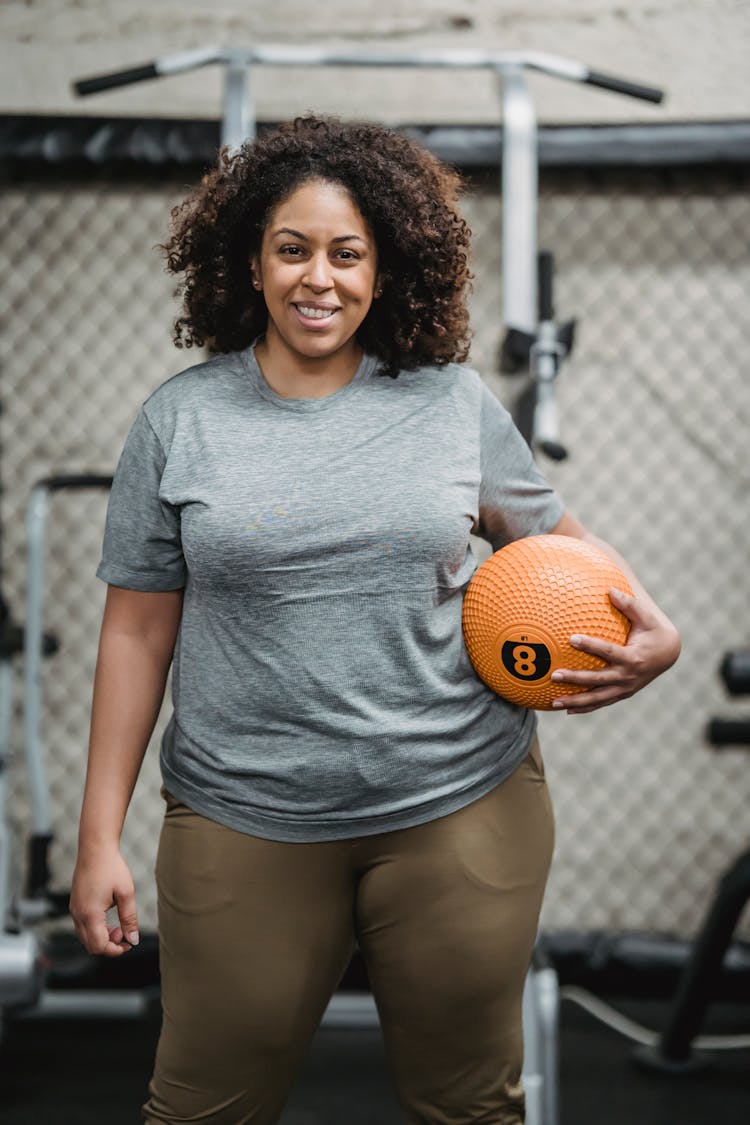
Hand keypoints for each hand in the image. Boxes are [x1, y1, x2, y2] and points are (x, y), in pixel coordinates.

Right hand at [70, 846, 139, 956]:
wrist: (95, 848)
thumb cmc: (112, 867)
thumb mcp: (126, 893)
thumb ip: (129, 919)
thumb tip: (133, 940)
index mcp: (90, 914)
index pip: (99, 946)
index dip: (115, 950)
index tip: (129, 943)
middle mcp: (78, 915)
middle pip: (90, 945)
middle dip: (109, 945)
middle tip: (125, 932)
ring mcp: (74, 910)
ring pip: (85, 937)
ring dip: (102, 937)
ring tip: (119, 925)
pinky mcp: (74, 904)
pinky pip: (82, 926)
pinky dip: (95, 929)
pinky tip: (108, 917)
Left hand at [549, 587, 680, 714]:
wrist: (669, 654)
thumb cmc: (654, 630)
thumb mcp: (647, 617)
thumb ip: (629, 604)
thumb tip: (611, 589)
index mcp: (633, 657)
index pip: (608, 651)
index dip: (590, 645)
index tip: (571, 638)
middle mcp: (628, 676)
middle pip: (598, 680)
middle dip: (575, 678)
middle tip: (554, 675)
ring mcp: (625, 688)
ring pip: (597, 698)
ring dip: (575, 701)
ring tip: (554, 702)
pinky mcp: (622, 694)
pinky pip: (601, 702)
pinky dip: (585, 707)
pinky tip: (566, 709)